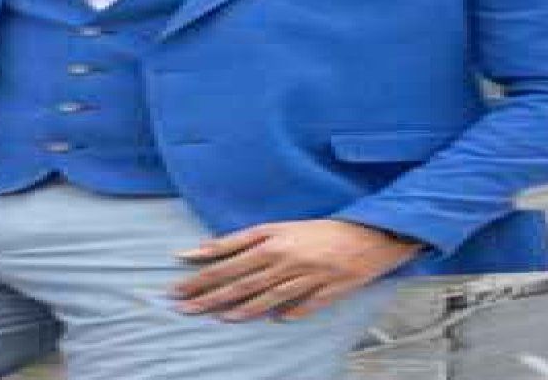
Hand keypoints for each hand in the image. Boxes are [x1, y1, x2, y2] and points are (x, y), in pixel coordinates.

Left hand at [169, 219, 423, 321]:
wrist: (369, 232)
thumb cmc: (317, 230)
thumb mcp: (278, 227)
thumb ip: (241, 240)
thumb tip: (203, 249)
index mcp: (272, 240)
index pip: (227, 261)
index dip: (201, 274)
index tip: (178, 286)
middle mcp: (286, 258)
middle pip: (241, 281)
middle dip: (209, 295)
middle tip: (183, 307)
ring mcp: (308, 275)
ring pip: (268, 296)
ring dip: (240, 309)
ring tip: (217, 318)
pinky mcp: (329, 289)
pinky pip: (306, 305)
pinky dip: (290, 312)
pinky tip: (273, 320)